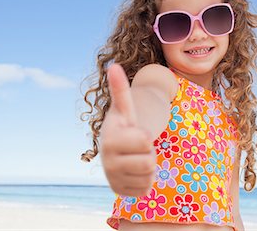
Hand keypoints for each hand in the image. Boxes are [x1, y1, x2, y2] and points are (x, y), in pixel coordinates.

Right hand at [100, 64, 155, 196]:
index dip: (146, 136)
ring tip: (136, 158)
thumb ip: (120, 89)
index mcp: (110, 139)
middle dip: (149, 153)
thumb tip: (113, 65)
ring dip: (149, 167)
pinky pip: (145, 189)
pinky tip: (135, 172)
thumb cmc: (124, 126)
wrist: (116, 150)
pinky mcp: (119, 192)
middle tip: (139, 148)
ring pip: (149, 177)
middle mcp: (107, 161)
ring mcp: (112, 179)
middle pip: (149, 162)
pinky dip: (145, 181)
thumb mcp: (125, 109)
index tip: (135, 133)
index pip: (145, 141)